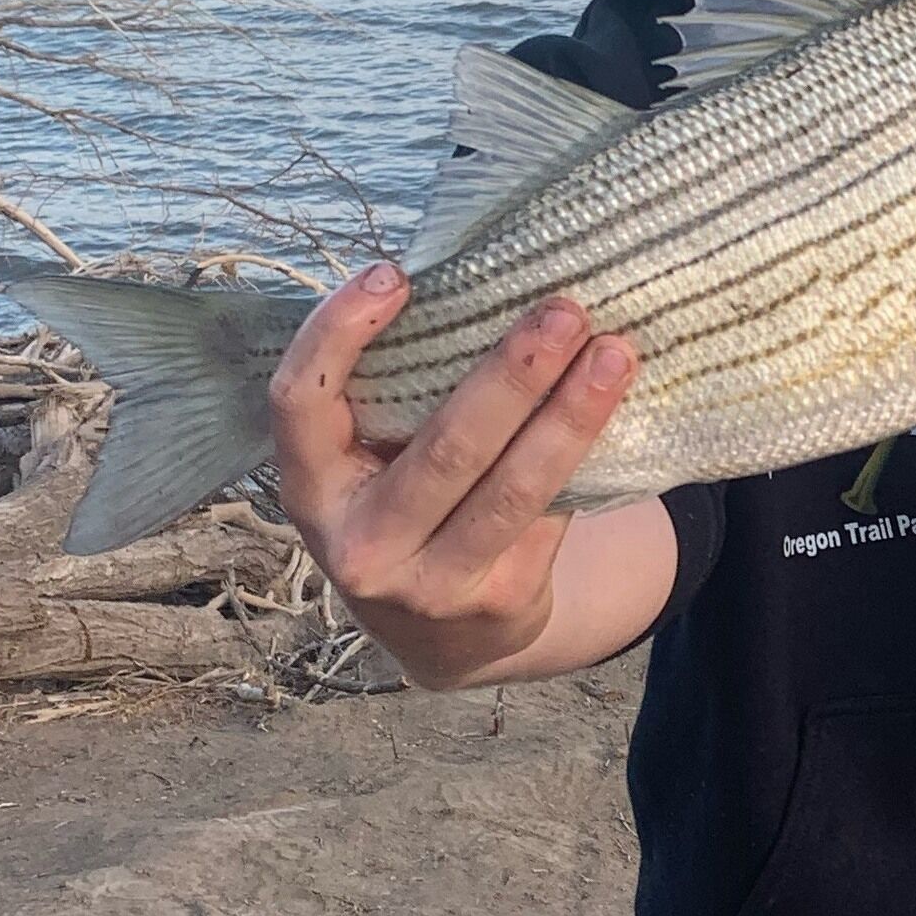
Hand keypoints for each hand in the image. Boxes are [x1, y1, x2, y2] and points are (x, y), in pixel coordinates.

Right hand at [268, 264, 639, 689]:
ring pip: (514, 488)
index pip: (301, 401)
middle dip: (512, 373)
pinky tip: (614, 405)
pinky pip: (551, 515)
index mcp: (311, 490)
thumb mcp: (364, 467)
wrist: (442, 640)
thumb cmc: (401, 510)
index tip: (394, 275)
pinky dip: (584, 455)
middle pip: (445, 447)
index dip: (337, 333)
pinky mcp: (501, 603)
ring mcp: (432, 584)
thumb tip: (470, 285)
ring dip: (571, 415)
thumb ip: (390, 397)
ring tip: (613, 353)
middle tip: (562, 310)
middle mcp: (362, 546)